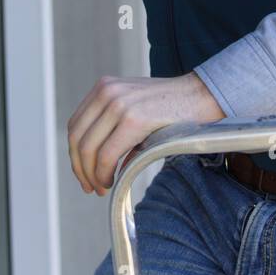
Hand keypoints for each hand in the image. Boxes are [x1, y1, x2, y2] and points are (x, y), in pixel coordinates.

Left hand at [67, 72, 224, 195]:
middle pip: (76, 138)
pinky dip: (104, 173)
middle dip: (80, 168)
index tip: (83, 174)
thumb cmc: (171, 106)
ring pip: (88, 148)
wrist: (201, 95)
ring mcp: (119, 103)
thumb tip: (97, 164)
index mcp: (104, 86)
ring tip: (102, 187)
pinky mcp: (134, 119)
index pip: (75, 125)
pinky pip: (107, 154)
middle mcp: (107, 91)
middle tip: (90, 187)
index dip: (74, 154)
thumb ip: (113, 127)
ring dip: (91, 174)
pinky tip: (112, 181)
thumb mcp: (134, 108)